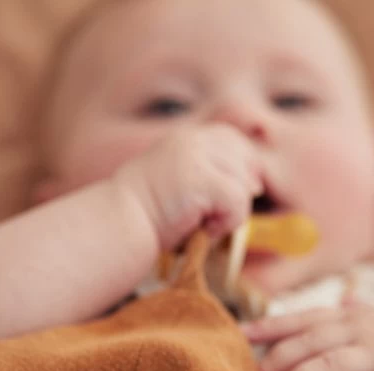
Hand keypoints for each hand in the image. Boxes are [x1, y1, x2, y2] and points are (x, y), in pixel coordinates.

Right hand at [114, 124, 263, 250]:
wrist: (117, 226)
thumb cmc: (145, 216)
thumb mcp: (179, 184)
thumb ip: (210, 175)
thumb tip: (257, 184)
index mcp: (186, 139)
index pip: (233, 140)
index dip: (242, 167)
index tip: (232, 195)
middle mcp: (192, 140)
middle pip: (246, 160)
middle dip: (238, 191)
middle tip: (209, 215)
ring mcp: (196, 157)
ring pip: (244, 185)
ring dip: (227, 213)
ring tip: (198, 224)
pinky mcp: (201, 179)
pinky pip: (238, 202)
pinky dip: (225, 223)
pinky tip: (200, 229)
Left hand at [242, 304, 373, 370]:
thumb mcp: (370, 318)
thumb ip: (341, 315)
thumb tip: (318, 305)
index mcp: (343, 321)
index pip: (298, 321)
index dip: (268, 329)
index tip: (238, 337)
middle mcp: (355, 335)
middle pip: (307, 344)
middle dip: (276, 361)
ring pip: (332, 366)